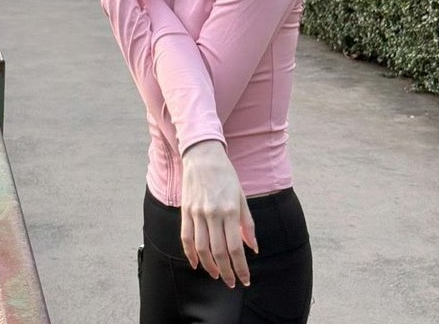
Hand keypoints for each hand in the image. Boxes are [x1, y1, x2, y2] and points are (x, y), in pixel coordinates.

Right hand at [180, 140, 257, 287]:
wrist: (202, 156)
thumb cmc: (226, 175)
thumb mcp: (241, 197)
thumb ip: (247, 224)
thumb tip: (253, 248)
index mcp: (230, 210)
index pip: (236, 247)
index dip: (241, 267)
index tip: (245, 279)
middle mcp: (212, 213)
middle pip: (219, 251)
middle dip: (226, 272)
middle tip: (231, 282)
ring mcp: (196, 212)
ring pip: (201, 248)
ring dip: (209, 266)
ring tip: (216, 275)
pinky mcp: (185, 211)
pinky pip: (186, 237)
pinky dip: (190, 253)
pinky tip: (197, 263)